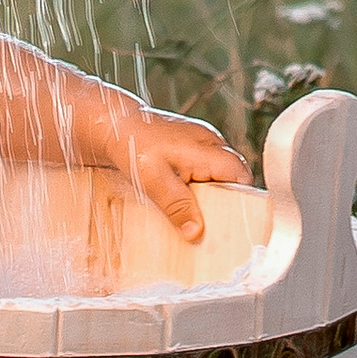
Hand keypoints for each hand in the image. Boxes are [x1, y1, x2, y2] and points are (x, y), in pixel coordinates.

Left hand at [88, 103, 247, 236]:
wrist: (114, 124)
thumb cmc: (133, 147)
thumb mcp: (154, 181)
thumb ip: (177, 206)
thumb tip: (196, 232)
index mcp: (208, 149)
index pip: (241, 176)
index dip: (242, 199)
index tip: (232, 221)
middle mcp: (210, 142)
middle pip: (233, 176)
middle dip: (226, 199)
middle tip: (212, 223)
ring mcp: (201, 141)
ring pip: (219, 171)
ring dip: (211, 192)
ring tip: (197, 213)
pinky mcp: (191, 144)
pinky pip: (205, 166)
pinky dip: (200, 182)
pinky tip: (185, 197)